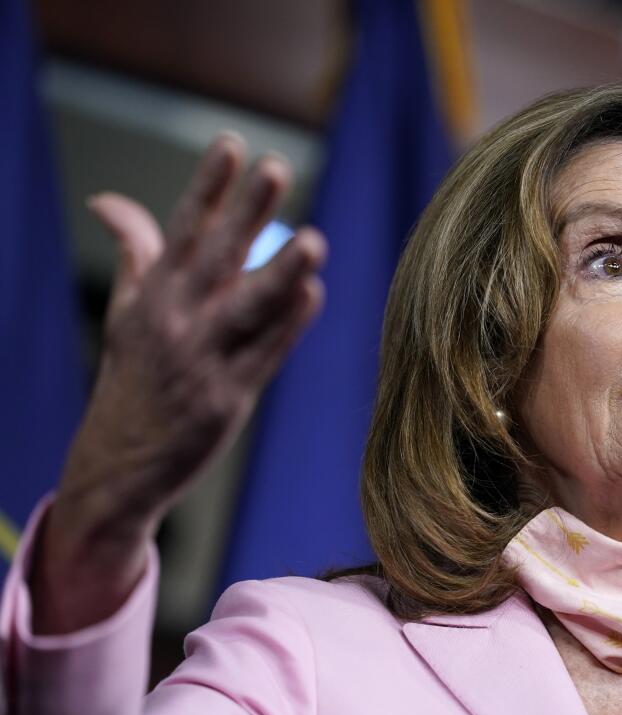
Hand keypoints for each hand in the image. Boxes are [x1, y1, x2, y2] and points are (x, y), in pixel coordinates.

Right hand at [32, 133, 326, 632]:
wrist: (119, 464)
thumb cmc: (132, 378)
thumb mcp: (125, 313)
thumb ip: (134, 254)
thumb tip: (108, 201)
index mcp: (153, 294)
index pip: (181, 229)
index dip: (208, 187)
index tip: (231, 144)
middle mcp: (175, 321)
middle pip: (216, 257)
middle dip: (245, 212)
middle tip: (275, 167)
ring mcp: (202, 359)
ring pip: (248, 308)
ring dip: (281, 272)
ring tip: (315, 240)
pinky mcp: (226, 398)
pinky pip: (265, 355)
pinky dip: (289, 326)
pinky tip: (312, 295)